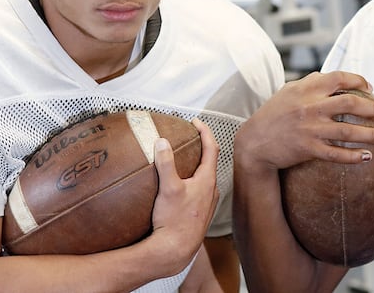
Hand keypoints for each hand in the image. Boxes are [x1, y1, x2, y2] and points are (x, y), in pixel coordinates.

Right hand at [150, 118, 218, 262]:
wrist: (175, 252)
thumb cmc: (174, 221)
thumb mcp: (168, 188)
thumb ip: (166, 163)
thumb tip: (162, 141)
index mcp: (207, 180)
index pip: (212, 148)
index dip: (205, 131)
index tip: (195, 121)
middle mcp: (211, 191)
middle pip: (209, 162)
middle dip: (201, 147)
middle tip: (188, 137)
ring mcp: (207, 204)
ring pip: (205, 178)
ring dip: (196, 165)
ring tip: (183, 160)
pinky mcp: (199, 214)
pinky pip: (199, 191)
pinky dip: (192, 181)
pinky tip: (179, 187)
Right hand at [235, 71, 373, 172]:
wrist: (254, 142)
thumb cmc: (273, 114)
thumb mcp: (288, 91)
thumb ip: (310, 83)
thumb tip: (332, 77)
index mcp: (306, 89)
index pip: (339, 78)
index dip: (359, 81)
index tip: (370, 88)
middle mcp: (310, 107)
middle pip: (350, 103)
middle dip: (373, 109)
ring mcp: (310, 129)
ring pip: (348, 132)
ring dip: (371, 135)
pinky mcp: (308, 149)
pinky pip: (337, 154)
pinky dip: (354, 156)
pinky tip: (367, 156)